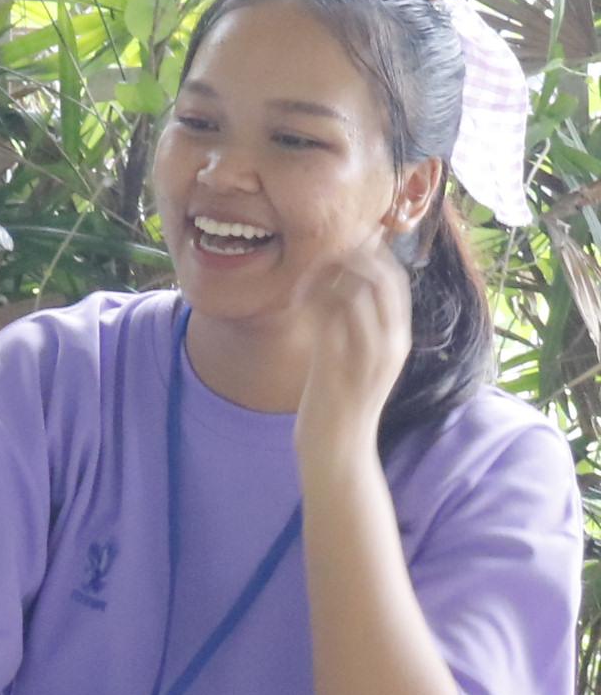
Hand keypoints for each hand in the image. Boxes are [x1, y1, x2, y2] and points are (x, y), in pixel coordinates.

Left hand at [298, 245, 408, 459]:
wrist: (337, 449)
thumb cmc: (340, 403)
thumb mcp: (356, 360)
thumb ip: (355, 328)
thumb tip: (342, 293)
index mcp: (399, 340)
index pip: (397, 281)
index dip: (373, 255)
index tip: (345, 245)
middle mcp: (391, 343)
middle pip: (381, 278)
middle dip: (352, 256)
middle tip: (321, 252)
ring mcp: (368, 354)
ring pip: (356, 292)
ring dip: (327, 275)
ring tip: (304, 277)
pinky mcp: (339, 365)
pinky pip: (329, 318)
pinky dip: (312, 300)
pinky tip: (295, 301)